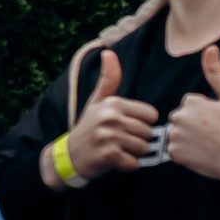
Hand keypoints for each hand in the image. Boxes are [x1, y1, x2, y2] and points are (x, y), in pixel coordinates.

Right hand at [57, 50, 159, 182]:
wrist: (67, 156)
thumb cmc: (88, 127)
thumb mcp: (97, 101)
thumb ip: (108, 80)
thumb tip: (108, 52)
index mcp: (113, 103)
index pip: (151, 115)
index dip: (142, 124)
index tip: (126, 127)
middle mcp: (111, 117)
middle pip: (148, 133)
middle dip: (138, 141)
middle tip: (120, 141)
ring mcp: (109, 136)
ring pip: (143, 148)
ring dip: (134, 154)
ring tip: (117, 150)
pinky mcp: (108, 155)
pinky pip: (134, 163)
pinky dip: (127, 166)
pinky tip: (114, 161)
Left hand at [166, 47, 219, 185]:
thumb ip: (216, 73)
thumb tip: (210, 48)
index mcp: (191, 102)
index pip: (191, 107)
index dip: (206, 116)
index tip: (218, 124)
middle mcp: (179, 116)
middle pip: (182, 120)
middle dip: (194, 127)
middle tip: (214, 136)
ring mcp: (176, 135)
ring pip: (177, 135)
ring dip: (188, 141)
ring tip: (208, 146)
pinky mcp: (174, 153)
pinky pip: (175, 151)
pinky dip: (185, 154)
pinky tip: (201, 155)